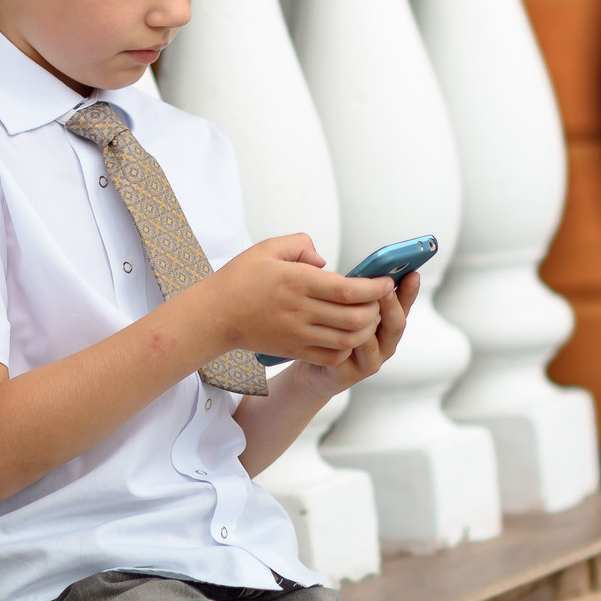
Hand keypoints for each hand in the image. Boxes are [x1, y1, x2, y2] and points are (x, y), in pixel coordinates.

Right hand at [189, 234, 391, 366]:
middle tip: (379, 299)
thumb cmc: (241, 278)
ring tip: (368, 317)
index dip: (374, 288)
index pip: (348, 289)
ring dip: (366, 330)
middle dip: (376, 309)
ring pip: (347, 339)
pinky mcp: (294, 349)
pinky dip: (347, 348)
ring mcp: (298, 333)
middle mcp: (300, 310)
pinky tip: (347, 336)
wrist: (215, 314)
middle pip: (354, 317)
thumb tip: (325, 261)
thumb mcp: (268, 248)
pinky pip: (331, 355)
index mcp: (297, 281)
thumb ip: (302, 244)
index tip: (386, 282)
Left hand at [312, 268, 415, 395]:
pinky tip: (335, 328)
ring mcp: (369, 361)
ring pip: (372, 340)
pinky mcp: (349, 374)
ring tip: (363, 305)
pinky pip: (348, 356)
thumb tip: (362, 272)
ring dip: (367, 323)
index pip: (403, 306)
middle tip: (386, 287)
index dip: (409, 291)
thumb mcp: (345, 308)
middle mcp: (383, 345)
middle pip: (396, 324)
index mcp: (386, 325)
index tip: (413, 274)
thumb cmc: (329, 334)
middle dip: (392, 304)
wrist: (311, 370)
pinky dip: (344, 342)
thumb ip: (356, 293)